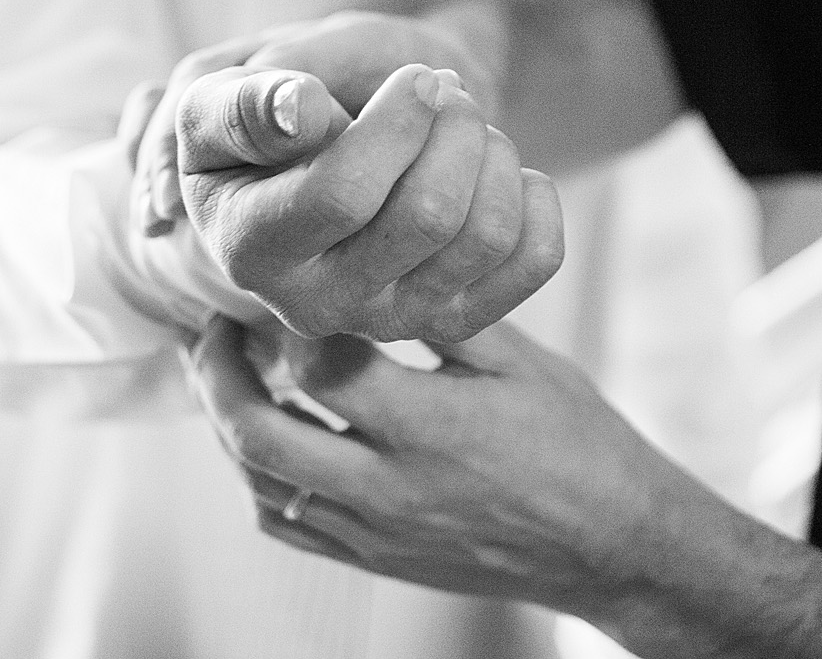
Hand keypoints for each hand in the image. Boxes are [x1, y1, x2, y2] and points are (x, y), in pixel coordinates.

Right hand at [149, 61, 562, 341]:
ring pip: (485, 234)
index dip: (398, 123)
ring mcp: (388, 320)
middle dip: (455, 128)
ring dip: (492, 150)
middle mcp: (315, 304)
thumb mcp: (225, 89)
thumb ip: (243, 103)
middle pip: (429, 217)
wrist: (330, 134)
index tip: (417, 79)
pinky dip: (535, 196)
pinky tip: (500, 165)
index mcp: (248, 247)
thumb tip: (297, 113)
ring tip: (462, 121)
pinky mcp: (452, 320)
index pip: (344, 194)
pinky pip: (534, 260)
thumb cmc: (277, 103)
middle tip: (443, 89)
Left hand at [187, 314, 652, 615]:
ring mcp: (378, 533)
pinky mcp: (376, 561)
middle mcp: (394, 489)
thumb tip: (373, 260)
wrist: (610, 546)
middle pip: (264, 436)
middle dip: (219, 373)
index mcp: (434, 428)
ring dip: (227, 423)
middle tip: (212, 325)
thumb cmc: (574, 439)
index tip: (285, 283)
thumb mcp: (520, 359)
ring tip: (223, 370)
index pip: (322, 370)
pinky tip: (264, 434)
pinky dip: (258, 478)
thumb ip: (442, 314)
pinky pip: (288, 526)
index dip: (289, 320)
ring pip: (263, 485)